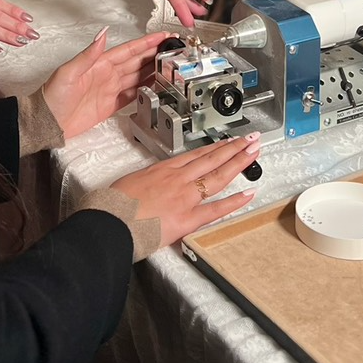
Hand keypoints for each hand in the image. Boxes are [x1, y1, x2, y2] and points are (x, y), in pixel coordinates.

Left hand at [43, 28, 168, 137]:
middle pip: (138, 62)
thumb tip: (102, 34)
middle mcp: (107, 74)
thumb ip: (88, 54)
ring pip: (138, 77)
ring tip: (170, 65)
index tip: (162, 36)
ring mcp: (110, 89)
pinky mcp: (110, 105)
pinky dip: (145, 90)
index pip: (129, 50)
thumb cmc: (52, 97)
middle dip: (156, 54)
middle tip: (174, 49)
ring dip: (154, 71)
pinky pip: (132, 95)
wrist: (47, 122)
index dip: (147, 43)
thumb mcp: (68, 72)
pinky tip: (156, 87)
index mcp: (99, 64)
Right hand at [109, 133, 261, 246]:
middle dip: (233, 148)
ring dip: (238, 163)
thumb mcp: (131, 183)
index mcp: (162, 170)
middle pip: (211, 159)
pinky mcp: (186, 219)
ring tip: (253, 153)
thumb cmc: (113, 205)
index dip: (214, 148)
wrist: (108, 222)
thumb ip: (149, 182)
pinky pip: (215, 209)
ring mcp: (184, 197)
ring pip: (216, 176)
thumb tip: (155, 184)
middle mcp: (176, 179)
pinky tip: (249, 194)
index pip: (195, 155)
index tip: (227, 142)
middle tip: (251, 139)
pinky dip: (234, 202)